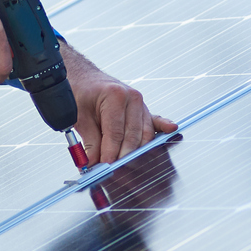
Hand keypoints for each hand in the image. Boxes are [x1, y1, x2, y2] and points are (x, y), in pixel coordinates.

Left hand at [62, 42, 177, 163]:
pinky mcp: (144, 111)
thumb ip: (89, 142)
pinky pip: (155, 122)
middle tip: (114, 171)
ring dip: (137, 152)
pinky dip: (162, 129)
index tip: (105, 168)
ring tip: (127, 166)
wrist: (85, 78)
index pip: (115, 133)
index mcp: (115, 96)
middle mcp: (132, 98)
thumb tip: (93, 164)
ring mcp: (141, 104)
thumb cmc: (82, 93)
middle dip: (123, 156)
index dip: (110, 153)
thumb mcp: (79, 117)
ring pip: (145, 135)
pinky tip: (171, 130)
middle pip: (133, 136)